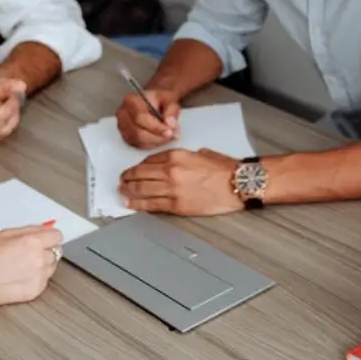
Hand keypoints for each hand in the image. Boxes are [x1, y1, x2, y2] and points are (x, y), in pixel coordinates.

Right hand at [0, 224, 62, 313]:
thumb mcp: (5, 234)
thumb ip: (29, 230)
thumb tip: (46, 228)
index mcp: (32, 242)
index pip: (57, 236)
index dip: (49, 237)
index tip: (43, 240)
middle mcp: (39, 259)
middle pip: (56, 251)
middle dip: (45, 250)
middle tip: (27, 253)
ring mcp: (39, 277)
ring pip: (52, 266)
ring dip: (42, 264)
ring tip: (21, 266)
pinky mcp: (36, 290)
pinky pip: (45, 280)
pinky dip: (36, 278)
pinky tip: (20, 276)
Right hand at [116, 87, 180, 149]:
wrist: (154, 102)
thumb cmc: (160, 100)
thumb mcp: (170, 100)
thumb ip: (171, 111)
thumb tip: (169, 124)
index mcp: (131, 100)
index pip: (140, 117)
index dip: (156, 127)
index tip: (170, 132)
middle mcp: (123, 113)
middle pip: (138, 132)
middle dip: (157, 137)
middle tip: (172, 135)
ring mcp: (122, 126)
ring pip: (138, 141)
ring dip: (156, 141)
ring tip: (168, 136)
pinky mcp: (126, 136)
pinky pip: (138, 145)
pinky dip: (152, 144)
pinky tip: (160, 138)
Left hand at [118, 149, 241, 216]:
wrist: (238, 183)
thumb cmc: (226, 169)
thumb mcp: (201, 153)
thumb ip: (184, 157)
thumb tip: (173, 164)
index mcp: (176, 155)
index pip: (149, 160)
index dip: (139, 166)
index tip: (134, 170)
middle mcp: (171, 171)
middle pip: (140, 174)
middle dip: (128, 177)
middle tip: (122, 180)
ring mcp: (172, 189)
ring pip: (142, 189)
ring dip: (128, 190)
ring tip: (122, 191)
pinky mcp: (177, 205)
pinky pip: (152, 205)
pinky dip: (138, 204)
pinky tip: (130, 203)